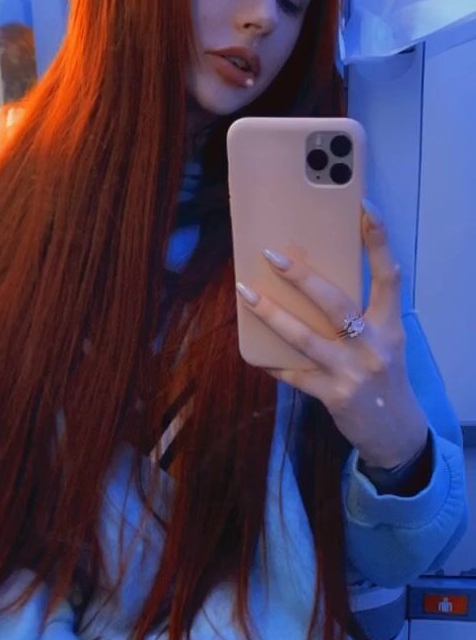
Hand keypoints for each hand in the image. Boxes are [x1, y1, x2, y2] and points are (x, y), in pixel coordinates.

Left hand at [236, 204, 428, 468]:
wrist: (394, 431)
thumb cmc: (382, 376)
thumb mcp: (384, 342)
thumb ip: (361, 316)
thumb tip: (311, 284)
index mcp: (390, 325)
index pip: (388, 276)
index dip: (378, 241)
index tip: (363, 208)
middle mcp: (374, 345)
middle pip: (336, 303)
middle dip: (303, 277)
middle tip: (272, 255)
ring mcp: (352, 372)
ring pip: (305, 337)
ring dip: (271, 314)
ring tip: (246, 293)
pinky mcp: (333, 395)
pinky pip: (294, 374)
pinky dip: (273, 363)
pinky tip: (254, 353)